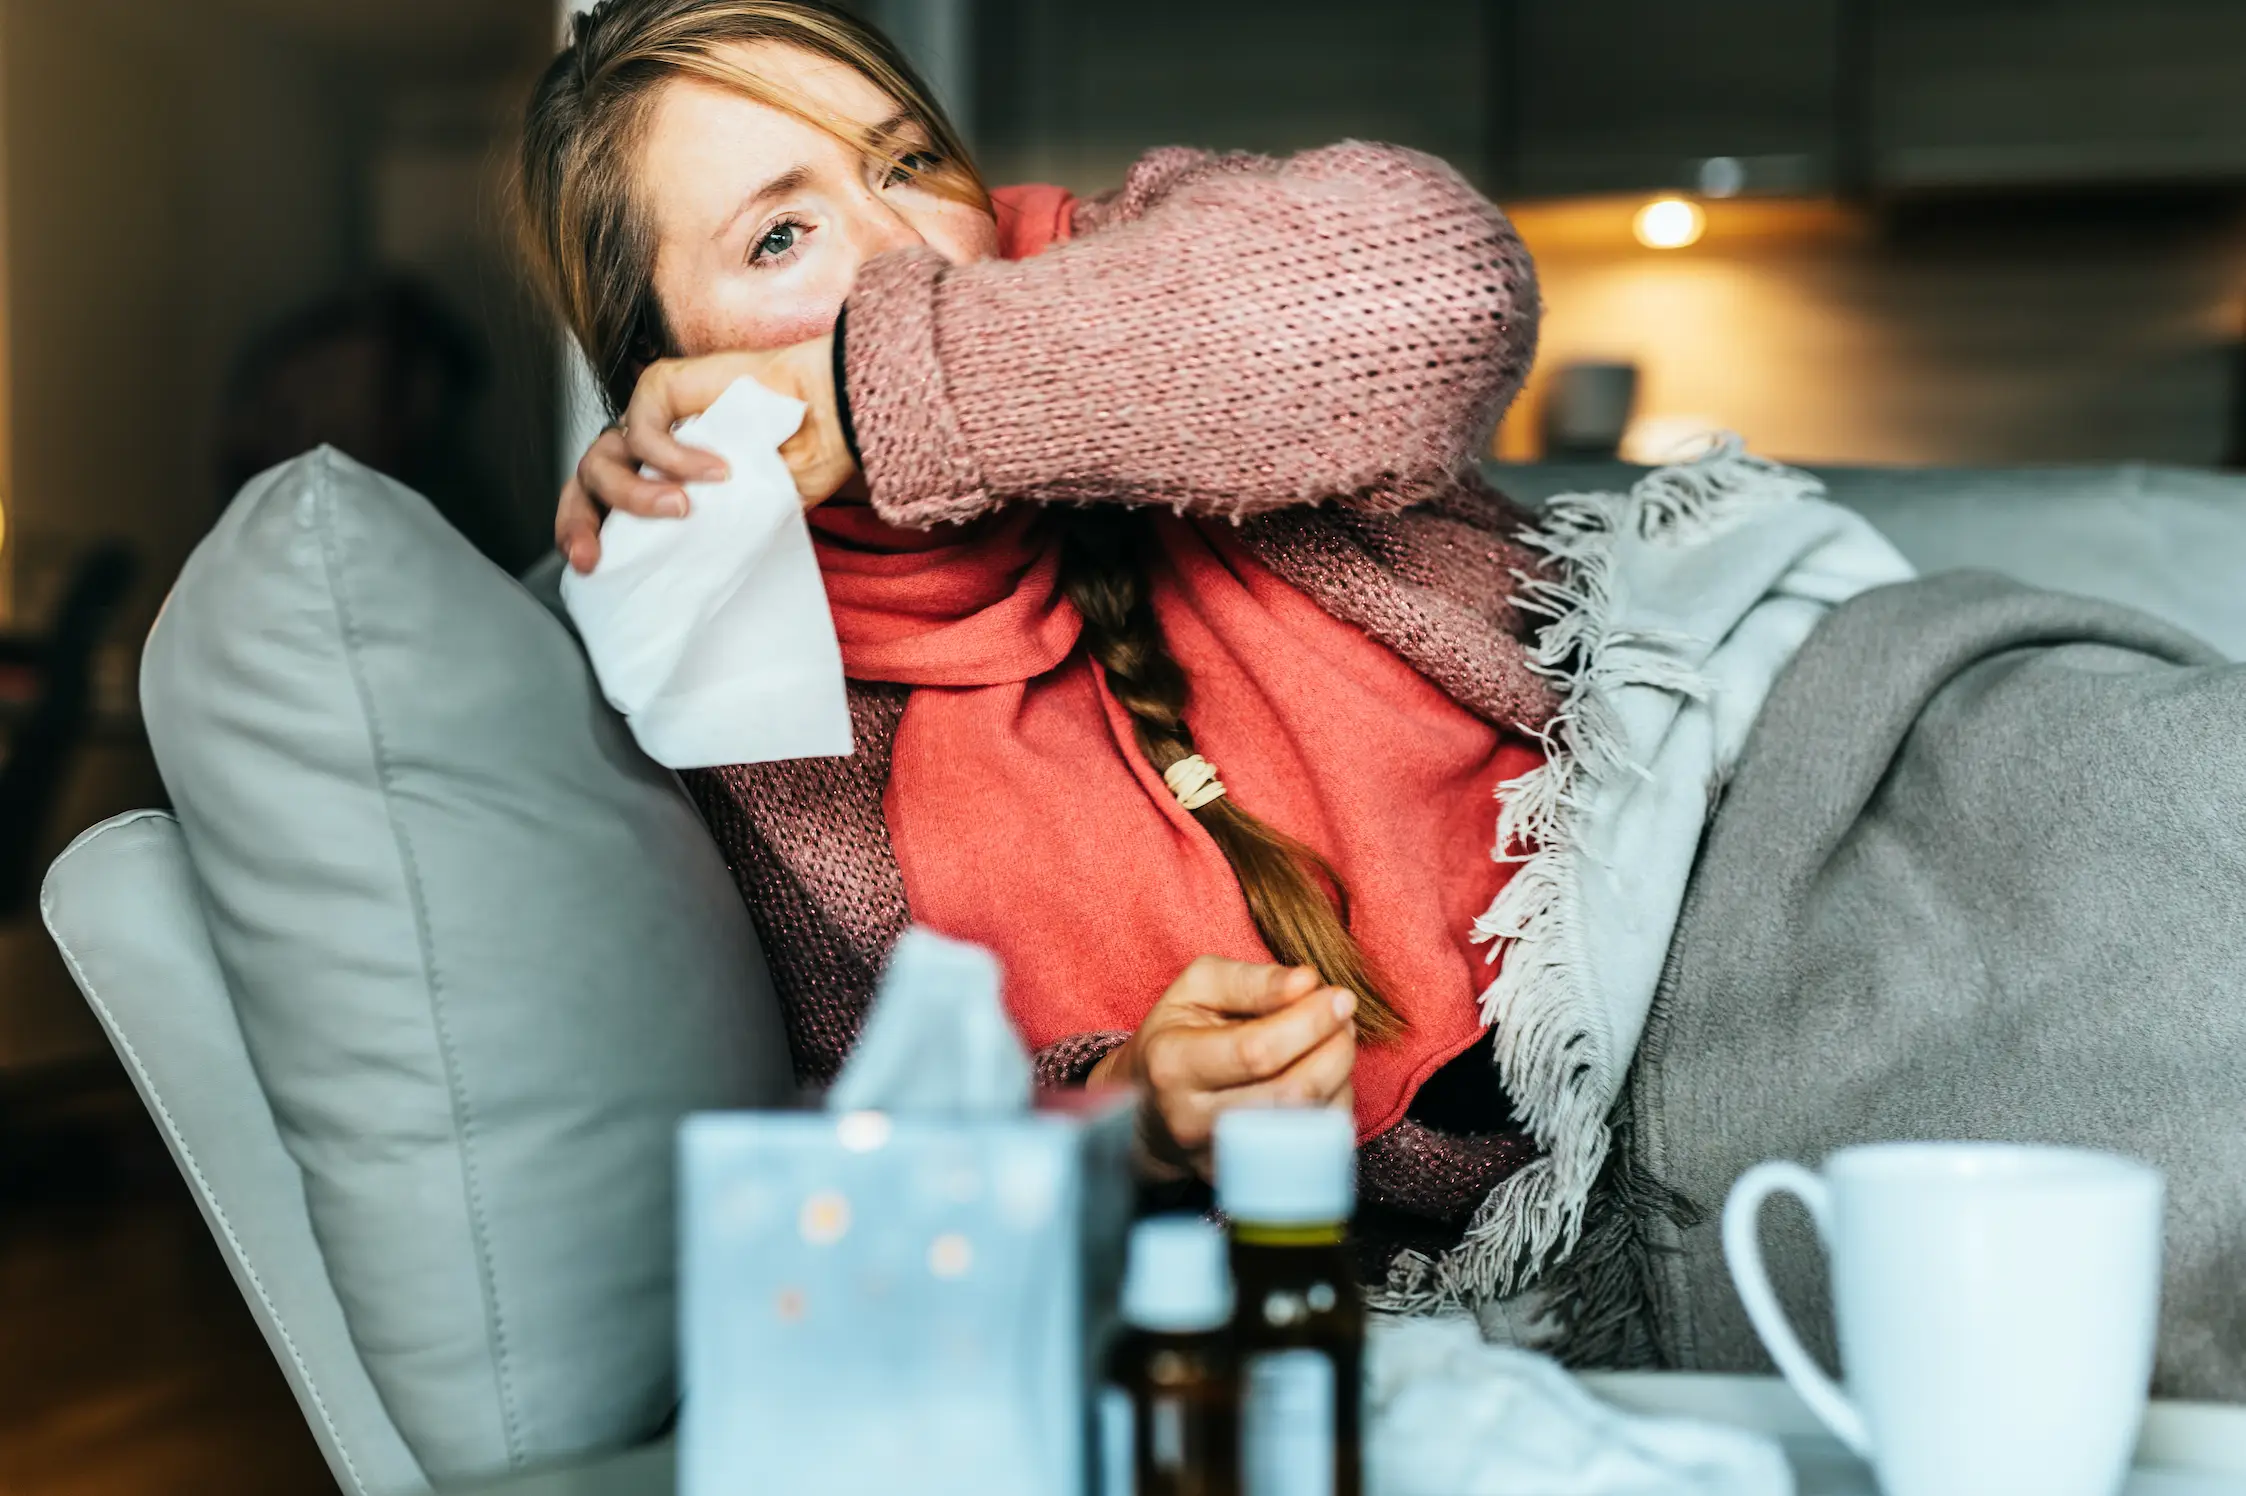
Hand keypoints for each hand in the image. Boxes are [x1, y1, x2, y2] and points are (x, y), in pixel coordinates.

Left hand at [556, 335, 856, 572]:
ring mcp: (650, 416)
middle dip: (578, 522)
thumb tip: (675, 567)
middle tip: (596, 556)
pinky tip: (715, 471)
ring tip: (681, 508)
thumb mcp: (746, 517)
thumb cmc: (799, 461)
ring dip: (634, 494)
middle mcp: (646, 447)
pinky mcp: (661, 386)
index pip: (600, 504)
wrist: (831, 417)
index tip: (591, 567)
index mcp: (656, 476)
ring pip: (603, 457)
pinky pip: (642, 429)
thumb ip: (704, 532)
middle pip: (585, 482)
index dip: (585, 533)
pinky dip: (672, 456)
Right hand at [1087, 957, 1356, 1182]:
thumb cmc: (1176, 1036)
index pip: (1257, 1051)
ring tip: (1335, 1039)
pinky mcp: (1246, 1176)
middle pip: (1290, 1092)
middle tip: (1344, 1016)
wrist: (1146, 1109)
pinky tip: (1324, 1075)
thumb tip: (1307, 983)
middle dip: (1334, 1048)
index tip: (1339, 997)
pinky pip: (1311, 1144)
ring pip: (1308, 1121)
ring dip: (1340, 1074)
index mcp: (1173, 1063)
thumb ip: (1250, 980)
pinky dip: (1334, 1104)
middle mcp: (1193, 1119)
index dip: (1310, 1022)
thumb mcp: (1196, 989)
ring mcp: (1220, 1155)